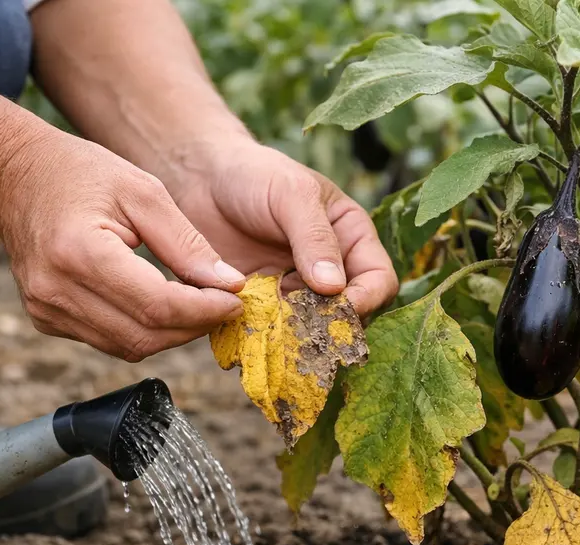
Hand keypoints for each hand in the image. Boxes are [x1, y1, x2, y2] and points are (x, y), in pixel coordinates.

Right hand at [0, 130, 246, 360]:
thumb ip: (186, 242)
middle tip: (224, 304)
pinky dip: (144, 329)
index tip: (237, 300)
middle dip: (194, 325)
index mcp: (79, 253)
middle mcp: (55, 291)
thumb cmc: (79, 174)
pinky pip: (109, 340)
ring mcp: (46, 311)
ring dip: (172, 332)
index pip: (157, 306)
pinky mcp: (46, 320)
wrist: (13, 177)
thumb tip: (229, 285)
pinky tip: (161, 305)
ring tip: (198, 304)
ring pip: (130, 346)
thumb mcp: (143, 191)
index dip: (205, 310)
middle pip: (146, 335)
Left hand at [164, 138, 397, 316]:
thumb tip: (334, 288)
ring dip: (296, 335)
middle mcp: (329, 270)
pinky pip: (272, 330)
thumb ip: (315, 238)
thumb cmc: (255, 173)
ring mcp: (295, 291)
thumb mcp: (293, 194)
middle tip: (305, 325)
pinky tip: (248, 326)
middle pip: (348, 313)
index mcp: (351, 239)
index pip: (378, 280)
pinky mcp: (261, 304)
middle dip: (330, 324)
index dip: (367, 299)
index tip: (341, 308)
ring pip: (310, 329)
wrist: (200, 177)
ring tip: (274, 327)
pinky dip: (264, 335)